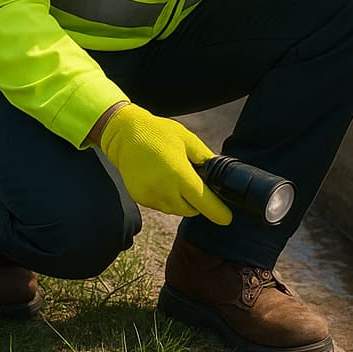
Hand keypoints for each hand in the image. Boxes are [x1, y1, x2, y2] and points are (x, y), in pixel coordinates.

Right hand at [98, 104, 232, 222]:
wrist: (125, 133)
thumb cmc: (159, 133)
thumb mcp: (188, 140)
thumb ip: (205, 158)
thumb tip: (219, 174)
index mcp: (179, 174)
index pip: (203, 202)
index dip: (217, 212)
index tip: (227, 219)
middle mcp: (164, 189)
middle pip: (190, 210)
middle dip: (198, 202)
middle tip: (198, 184)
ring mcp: (150, 195)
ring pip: (175, 209)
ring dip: (182, 201)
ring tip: (177, 178)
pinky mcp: (139, 197)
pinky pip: (160, 205)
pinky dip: (167, 198)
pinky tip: (163, 180)